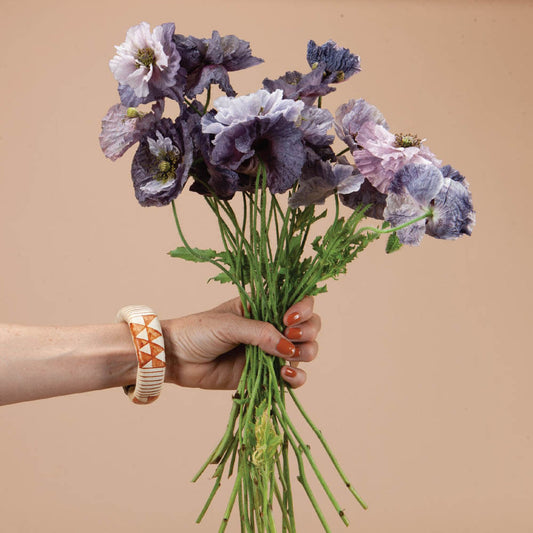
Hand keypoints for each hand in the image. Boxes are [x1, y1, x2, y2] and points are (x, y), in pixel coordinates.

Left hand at [162, 296, 319, 389]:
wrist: (177, 358)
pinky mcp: (265, 375)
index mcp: (264, 307)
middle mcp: (272, 328)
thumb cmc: (199, 331)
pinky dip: (296, 378)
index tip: (289, 319)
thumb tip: (288, 348)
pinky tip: (286, 375)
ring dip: (305, 354)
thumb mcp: (229, 325)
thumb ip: (260, 333)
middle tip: (290, 336)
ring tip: (287, 358)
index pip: (298, 302)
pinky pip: (291, 378)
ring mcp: (270, 352)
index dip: (303, 309)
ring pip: (304, 352)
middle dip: (307, 331)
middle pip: (309, 327)